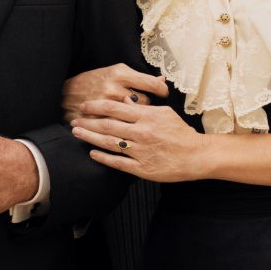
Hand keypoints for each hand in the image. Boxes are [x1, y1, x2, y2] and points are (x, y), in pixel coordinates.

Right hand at [61, 63, 169, 123]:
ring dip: (137, 120)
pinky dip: (125, 130)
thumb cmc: (95, 81)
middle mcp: (113, 88)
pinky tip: (126, 129)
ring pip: (133, 117)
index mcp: (120, 73)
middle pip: (144, 102)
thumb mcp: (117, 72)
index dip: (162, 90)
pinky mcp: (98, 119)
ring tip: (135, 119)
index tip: (164, 93)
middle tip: (145, 107)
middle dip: (147, 106)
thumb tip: (162, 80)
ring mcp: (105, 105)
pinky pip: (120, 128)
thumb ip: (139, 78)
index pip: (151, 83)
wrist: (65, 93)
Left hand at [72, 97, 206, 183]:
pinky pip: (118, 162)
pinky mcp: (142, 168)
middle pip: (108, 125)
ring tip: (77, 134)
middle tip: (74, 121)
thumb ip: (143, 108)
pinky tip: (93, 153)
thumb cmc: (180, 133)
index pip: (115, 108)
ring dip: (90, 138)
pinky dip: (104, 157)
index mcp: (147, 117)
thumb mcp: (164, 113)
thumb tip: (126, 101)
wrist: (196, 155)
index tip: (84, 106)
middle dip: (88, 122)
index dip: (96, 106)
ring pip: (110, 143)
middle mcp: (142, 133)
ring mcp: (141, 151)